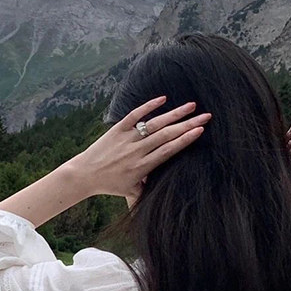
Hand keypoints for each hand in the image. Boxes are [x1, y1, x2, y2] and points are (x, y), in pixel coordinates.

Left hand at [68, 95, 211, 198]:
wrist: (83, 175)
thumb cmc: (109, 185)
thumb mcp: (130, 192)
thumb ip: (148, 190)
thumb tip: (166, 192)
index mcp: (142, 167)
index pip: (168, 151)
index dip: (185, 140)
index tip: (200, 131)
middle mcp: (136, 151)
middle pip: (166, 135)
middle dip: (187, 124)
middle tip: (206, 116)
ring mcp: (126, 139)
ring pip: (153, 124)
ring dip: (174, 113)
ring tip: (191, 105)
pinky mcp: (116, 130)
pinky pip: (134, 115)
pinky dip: (148, 106)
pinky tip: (162, 98)